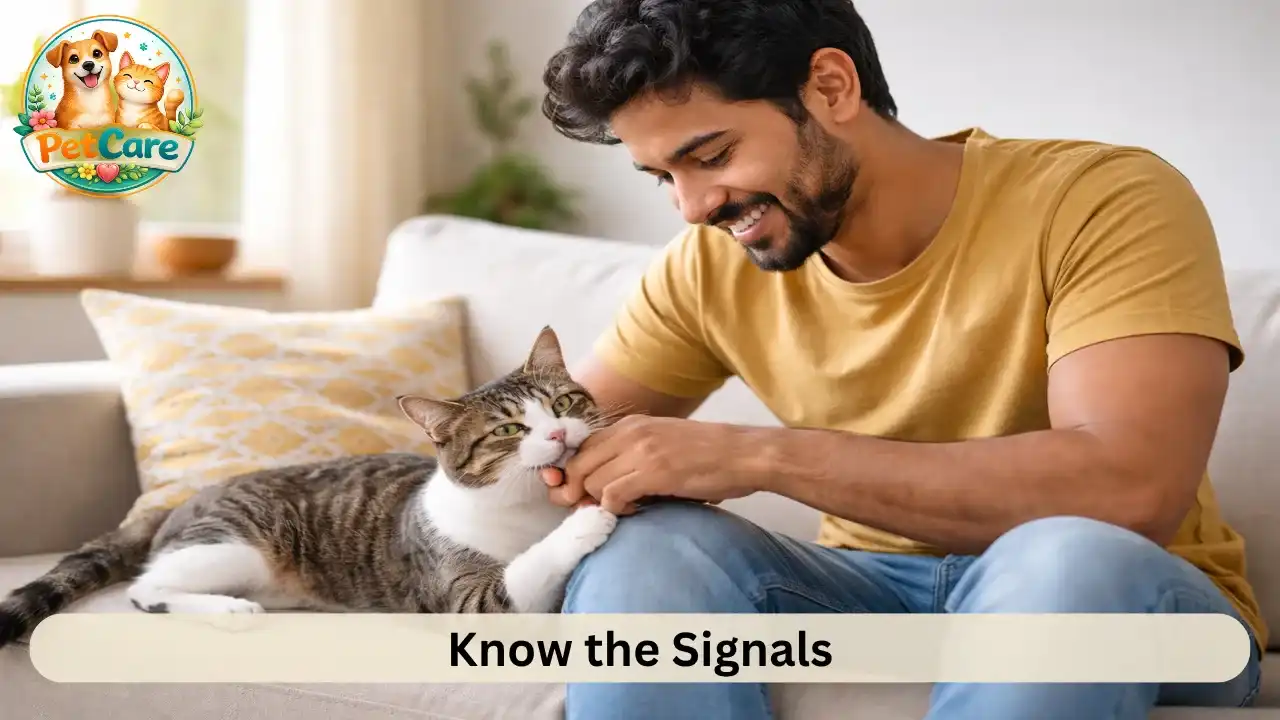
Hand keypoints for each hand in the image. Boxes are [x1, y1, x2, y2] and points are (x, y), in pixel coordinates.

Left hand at [539, 415, 762, 514]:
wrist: (743, 454)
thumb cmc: (708, 453)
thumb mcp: (662, 442)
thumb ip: (631, 455)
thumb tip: (599, 486)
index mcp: (630, 424)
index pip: (582, 447)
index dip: (573, 473)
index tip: (575, 492)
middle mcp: (630, 432)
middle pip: (578, 465)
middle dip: (575, 491)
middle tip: (587, 508)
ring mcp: (641, 451)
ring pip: (591, 482)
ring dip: (599, 502)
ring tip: (624, 507)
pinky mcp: (653, 472)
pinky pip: (613, 496)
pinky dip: (617, 509)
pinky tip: (637, 510)